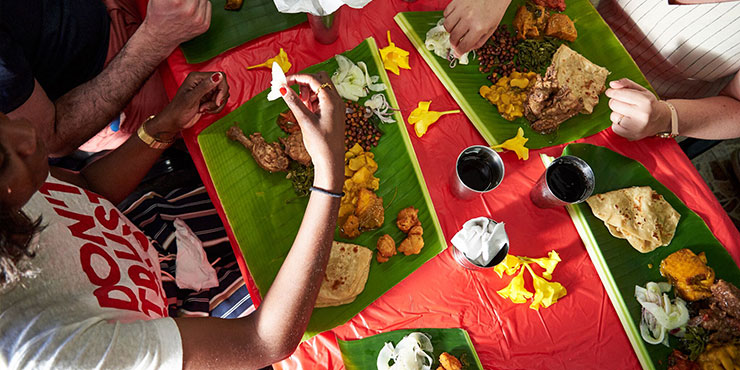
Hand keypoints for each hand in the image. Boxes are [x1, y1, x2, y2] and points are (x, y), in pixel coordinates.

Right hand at [141, 0, 210, 49]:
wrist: (161, 36)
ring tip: (187, 2)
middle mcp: (189, 11)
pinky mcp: (204, 25)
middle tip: (184, 0)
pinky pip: (208, 4)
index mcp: (177, 2)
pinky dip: (201, 3)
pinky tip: (191, 7)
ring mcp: (198, 19)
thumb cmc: (158, 12)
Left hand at [151, 72, 228, 136]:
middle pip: (223, 87)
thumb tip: (217, 76)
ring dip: (216, 105)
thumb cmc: (178, 110)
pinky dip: (215, 108)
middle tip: (207, 106)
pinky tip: (204, 110)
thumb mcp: (191, 98)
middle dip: (218, 99)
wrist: (174, 121)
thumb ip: (205, 87)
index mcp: (197, 77)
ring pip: (222, 95)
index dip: (222, 89)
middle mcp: (202, 82)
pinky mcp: (208, 99)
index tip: (217, 101)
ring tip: (203, 109)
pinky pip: (219, 102)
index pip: (220, 76)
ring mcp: (206, 90)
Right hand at [281, 72, 345, 188]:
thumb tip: (282, 88)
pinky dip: (312, 100)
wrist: (331, 161)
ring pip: (321, 88)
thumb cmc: (321, 144)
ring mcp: (336, 106)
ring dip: (308, 91)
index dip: (296, 78)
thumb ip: (293, 102)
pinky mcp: (333, 113)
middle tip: (294, 94)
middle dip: (304, 82)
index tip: (283, 82)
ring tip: (301, 106)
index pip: (312, 79)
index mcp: (331, 100)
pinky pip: (323, 98)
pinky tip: (307, 111)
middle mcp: (336, 100)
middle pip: (320, 78)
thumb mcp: (305, 121)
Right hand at [444, 0, 509, 56]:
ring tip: (456, 29)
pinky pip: (445, 14)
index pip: (463, 45)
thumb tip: (466, 49)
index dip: (459, 52)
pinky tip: (456, 18)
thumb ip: (479, 41)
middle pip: (453, 38)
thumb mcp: (491, 28)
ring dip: (450, 31)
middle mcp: (469, 19)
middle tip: (456, 43)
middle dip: (454, 43)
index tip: (457, 53)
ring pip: (447, 26)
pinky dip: (448, 18)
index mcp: (479, 27)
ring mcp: (461, 9)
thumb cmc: (495, 9)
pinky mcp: (456, 2)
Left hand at [606, 78, 670, 140]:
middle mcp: (642, 115)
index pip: (619, 94)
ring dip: (617, 113)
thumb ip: (626, 83)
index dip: (612, 92)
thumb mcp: (641, 90)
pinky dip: (617, 123)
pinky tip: (626, 121)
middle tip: (623, 103)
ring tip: (627, 113)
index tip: (610, 92)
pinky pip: (614, 127)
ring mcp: (637, 127)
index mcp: (645, 101)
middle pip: (613, 104)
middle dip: (615, 102)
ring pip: (613, 116)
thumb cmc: (648, 103)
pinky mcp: (631, 135)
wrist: (660, 120)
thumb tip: (612, 84)